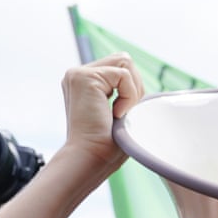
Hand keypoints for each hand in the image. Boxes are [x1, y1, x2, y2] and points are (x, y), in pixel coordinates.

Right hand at [58, 52, 144, 180]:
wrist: (91, 157)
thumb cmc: (107, 145)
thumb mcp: (120, 113)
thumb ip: (125, 93)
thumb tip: (139, 81)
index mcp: (85, 83)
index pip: (120, 68)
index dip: (132, 89)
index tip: (123, 114)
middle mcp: (78, 74)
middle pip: (124, 60)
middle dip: (134, 86)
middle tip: (124, 113)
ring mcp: (78, 73)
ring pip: (125, 63)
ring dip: (132, 91)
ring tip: (119, 113)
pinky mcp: (84, 77)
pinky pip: (124, 75)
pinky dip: (129, 96)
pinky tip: (116, 114)